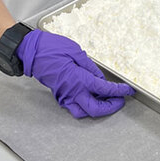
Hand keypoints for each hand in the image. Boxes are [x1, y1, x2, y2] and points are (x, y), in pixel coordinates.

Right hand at [17, 29, 133, 118]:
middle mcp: (72, 92)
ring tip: (106, 100)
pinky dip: (84, 106)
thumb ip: (91, 67)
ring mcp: (64, 96)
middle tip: (119, 100)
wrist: (31, 52)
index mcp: (79, 79)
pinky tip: (90, 97)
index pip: (104, 89)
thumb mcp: (76, 52)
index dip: (118, 91)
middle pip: (95, 109)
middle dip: (110, 107)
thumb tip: (101, 78)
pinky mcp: (59, 95)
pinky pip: (73, 107)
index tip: (127, 90)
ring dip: (97, 110)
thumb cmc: (53, 48)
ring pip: (83, 112)